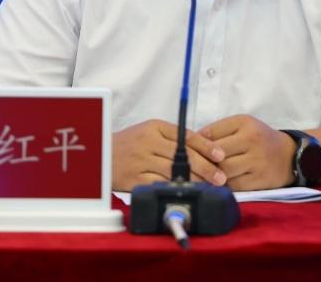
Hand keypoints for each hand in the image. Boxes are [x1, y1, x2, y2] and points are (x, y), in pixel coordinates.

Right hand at [111, 119, 226, 190]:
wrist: (100, 155)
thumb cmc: (129, 144)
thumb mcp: (149, 132)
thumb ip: (173, 138)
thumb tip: (204, 148)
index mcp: (154, 127)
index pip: (186, 136)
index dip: (206, 146)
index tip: (220, 155)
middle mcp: (148, 143)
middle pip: (183, 156)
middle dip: (206, 168)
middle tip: (220, 177)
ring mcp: (141, 161)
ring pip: (175, 172)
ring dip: (195, 181)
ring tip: (209, 187)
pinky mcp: (135, 180)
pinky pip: (161, 185)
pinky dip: (176, 189)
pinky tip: (186, 192)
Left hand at [198, 114, 294, 190]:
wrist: (289, 155)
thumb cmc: (259, 138)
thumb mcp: (241, 125)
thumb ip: (217, 130)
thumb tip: (192, 140)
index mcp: (245, 124)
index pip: (212, 133)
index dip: (198, 144)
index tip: (190, 150)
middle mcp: (252, 142)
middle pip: (217, 154)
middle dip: (204, 161)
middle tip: (195, 166)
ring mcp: (257, 163)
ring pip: (224, 172)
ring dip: (213, 175)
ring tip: (206, 174)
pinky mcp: (260, 181)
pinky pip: (235, 186)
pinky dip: (224, 186)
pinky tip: (220, 183)